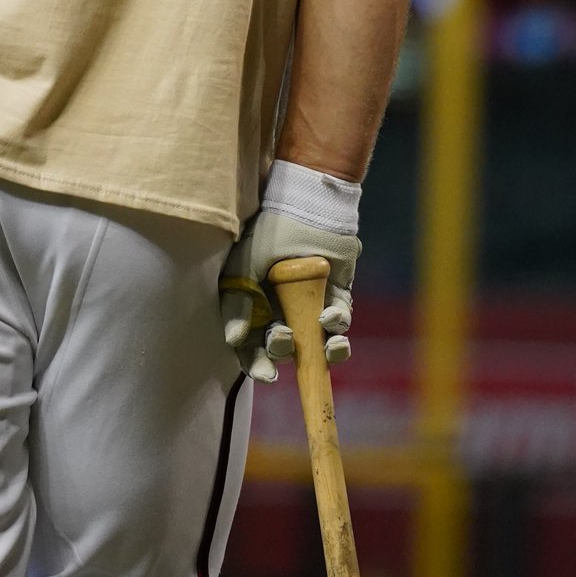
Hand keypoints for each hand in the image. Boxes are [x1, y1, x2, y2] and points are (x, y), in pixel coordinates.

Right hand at [219, 166, 360, 381]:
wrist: (305, 202)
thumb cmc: (267, 232)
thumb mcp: (243, 267)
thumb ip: (237, 303)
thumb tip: (235, 340)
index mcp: (255, 307)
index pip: (252, 346)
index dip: (257, 363)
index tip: (267, 373)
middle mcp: (282, 310)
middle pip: (283, 348)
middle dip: (283, 353)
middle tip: (284, 342)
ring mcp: (310, 304)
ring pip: (317, 342)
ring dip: (323, 351)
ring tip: (326, 345)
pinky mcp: (336, 295)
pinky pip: (340, 320)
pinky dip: (338, 324)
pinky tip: (331, 316)